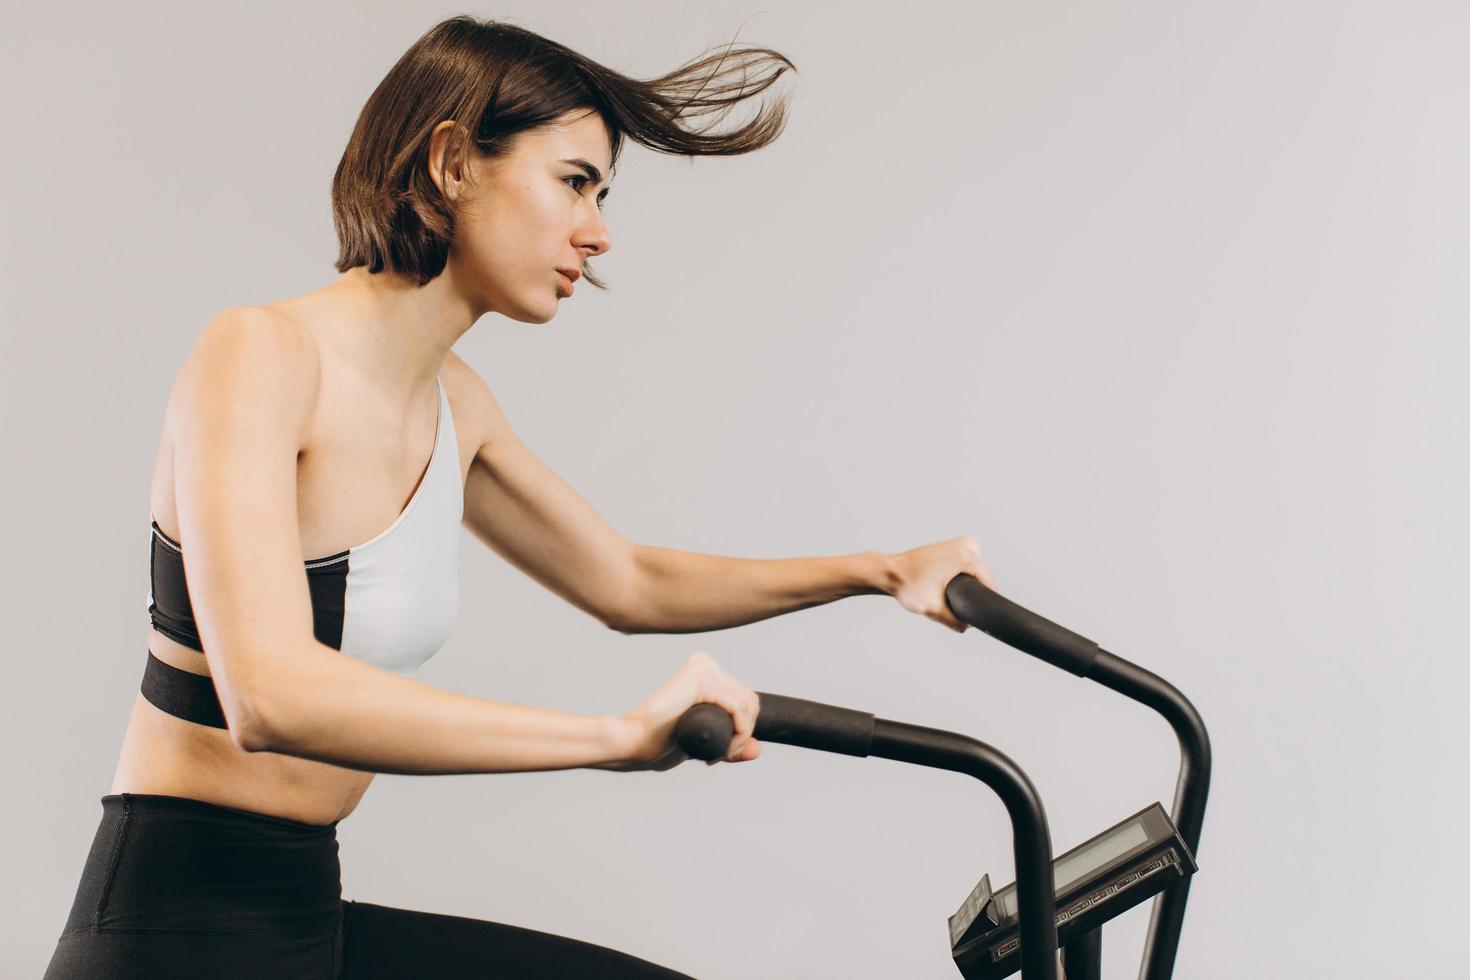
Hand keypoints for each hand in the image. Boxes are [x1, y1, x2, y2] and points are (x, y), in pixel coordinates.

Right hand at [596, 652, 761, 772]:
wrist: (634, 742)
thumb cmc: (660, 743)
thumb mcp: (703, 743)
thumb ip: (730, 742)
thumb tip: (758, 749)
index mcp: (705, 671)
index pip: (745, 698)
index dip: (742, 730)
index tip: (720, 752)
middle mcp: (705, 663)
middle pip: (750, 701)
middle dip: (742, 735)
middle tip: (717, 757)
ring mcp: (703, 667)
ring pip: (747, 706)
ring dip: (739, 738)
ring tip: (715, 756)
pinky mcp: (701, 678)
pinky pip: (738, 709)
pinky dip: (737, 734)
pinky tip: (718, 750)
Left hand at [887, 535, 995, 633]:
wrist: (890, 571)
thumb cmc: (907, 584)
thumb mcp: (932, 609)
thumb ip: (954, 621)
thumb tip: (969, 626)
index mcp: (968, 555)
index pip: (989, 585)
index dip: (982, 602)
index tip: (969, 612)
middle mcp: (969, 544)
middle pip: (983, 579)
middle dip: (972, 594)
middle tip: (948, 601)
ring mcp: (963, 543)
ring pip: (977, 574)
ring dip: (967, 586)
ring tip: (944, 592)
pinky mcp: (957, 546)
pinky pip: (969, 567)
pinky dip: (962, 578)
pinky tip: (946, 584)